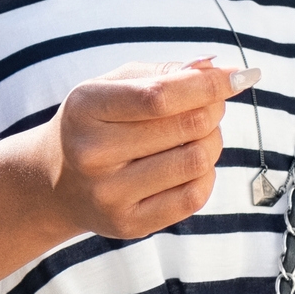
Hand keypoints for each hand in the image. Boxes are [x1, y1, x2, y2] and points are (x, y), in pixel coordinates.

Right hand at [18, 60, 238, 242]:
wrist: (56, 182)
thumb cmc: (96, 123)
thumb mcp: (113, 86)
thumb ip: (163, 73)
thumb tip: (217, 69)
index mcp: (85, 107)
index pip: (159, 95)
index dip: (208, 84)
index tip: (238, 75)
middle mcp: (92, 153)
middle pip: (186, 126)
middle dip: (213, 110)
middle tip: (211, 105)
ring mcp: (109, 194)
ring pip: (196, 160)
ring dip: (212, 141)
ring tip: (197, 135)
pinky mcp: (129, 224)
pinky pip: (194, 197)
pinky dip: (205, 174)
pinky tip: (190, 164)